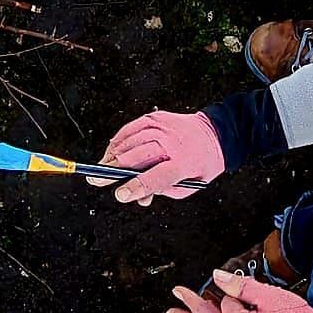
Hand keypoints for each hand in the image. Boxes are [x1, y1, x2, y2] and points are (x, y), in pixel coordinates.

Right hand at [98, 109, 224, 204]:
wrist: (214, 134)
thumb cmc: (200, 163)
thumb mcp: (188, 186)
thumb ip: (162, 190)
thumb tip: (137, 195)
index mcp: (183, 163)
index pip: (156, 177)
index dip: (136, 187)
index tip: (121, 194)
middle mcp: (171, 142)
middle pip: (137, 156)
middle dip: (115, 170)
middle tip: (98, 181)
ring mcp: (162, 126)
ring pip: (130, 140)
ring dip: (113, 155)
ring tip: (102, 168)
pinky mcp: (155, 117)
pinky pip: (131, 128)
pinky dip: (118, 140)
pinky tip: (112, 150)